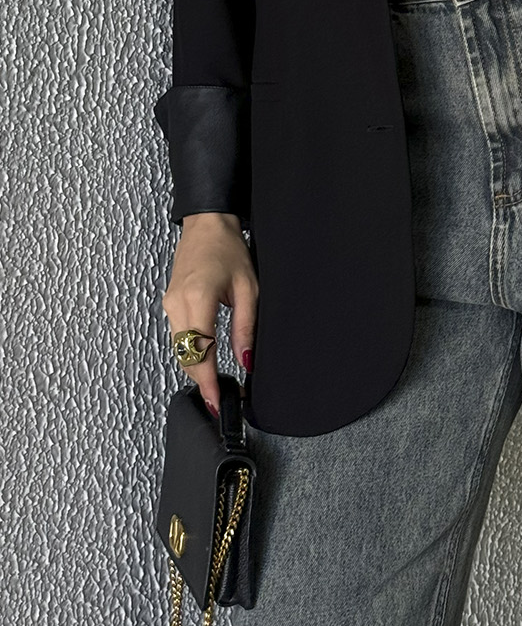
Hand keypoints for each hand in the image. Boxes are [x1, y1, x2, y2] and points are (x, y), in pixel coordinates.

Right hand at [162, 212, 257, 417]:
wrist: (207, 224)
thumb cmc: (227, 248)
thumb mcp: (248, 288)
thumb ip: (245, 328)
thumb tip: (246, 360)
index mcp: (198, 298)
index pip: (199, 352)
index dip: (208, 382)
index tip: (217, 401)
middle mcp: (177, 304)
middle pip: (185, 356)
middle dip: (202, 381)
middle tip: (220, 399)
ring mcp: (169, 304)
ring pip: (179, 349)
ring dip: (195, 368)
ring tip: (216, 384)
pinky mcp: (169, 303)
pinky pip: (177, 336)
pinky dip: (190, 351)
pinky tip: (204, 359)